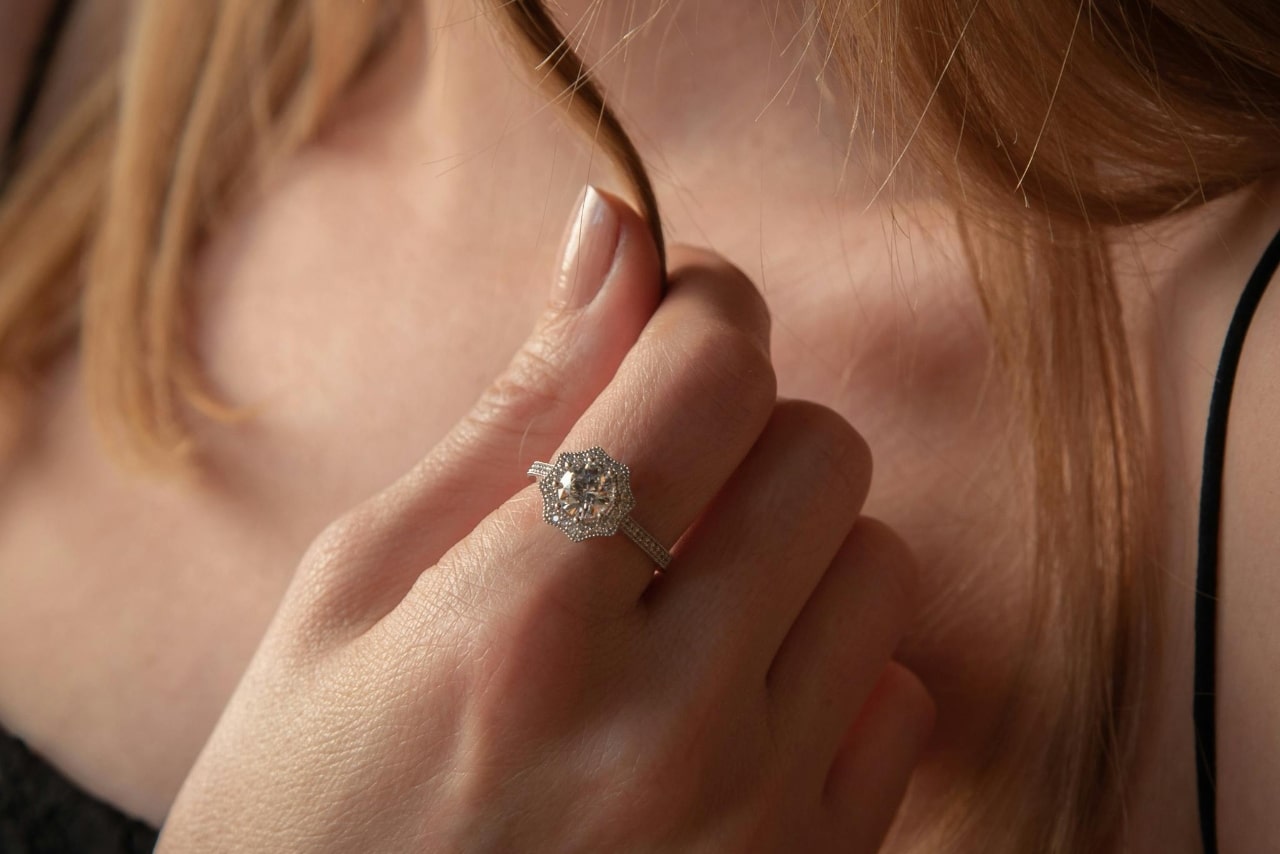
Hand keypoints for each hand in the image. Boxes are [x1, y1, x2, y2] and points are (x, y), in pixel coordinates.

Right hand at [157, 187, 934, 852]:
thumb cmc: (309, 802)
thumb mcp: (357, 592)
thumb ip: (515, 408)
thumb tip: (615, 223)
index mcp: (521, 622)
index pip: (713, 375)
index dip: (702, 312)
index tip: (671, 322)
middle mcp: (665, 723)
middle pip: (821, 452)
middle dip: (745, 431)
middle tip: (655, 483)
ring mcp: (757, 816)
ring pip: (880, 566)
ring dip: (792, 552)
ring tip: (683, 608)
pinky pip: (902, 699)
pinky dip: (830, 674)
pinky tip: (728, 709)